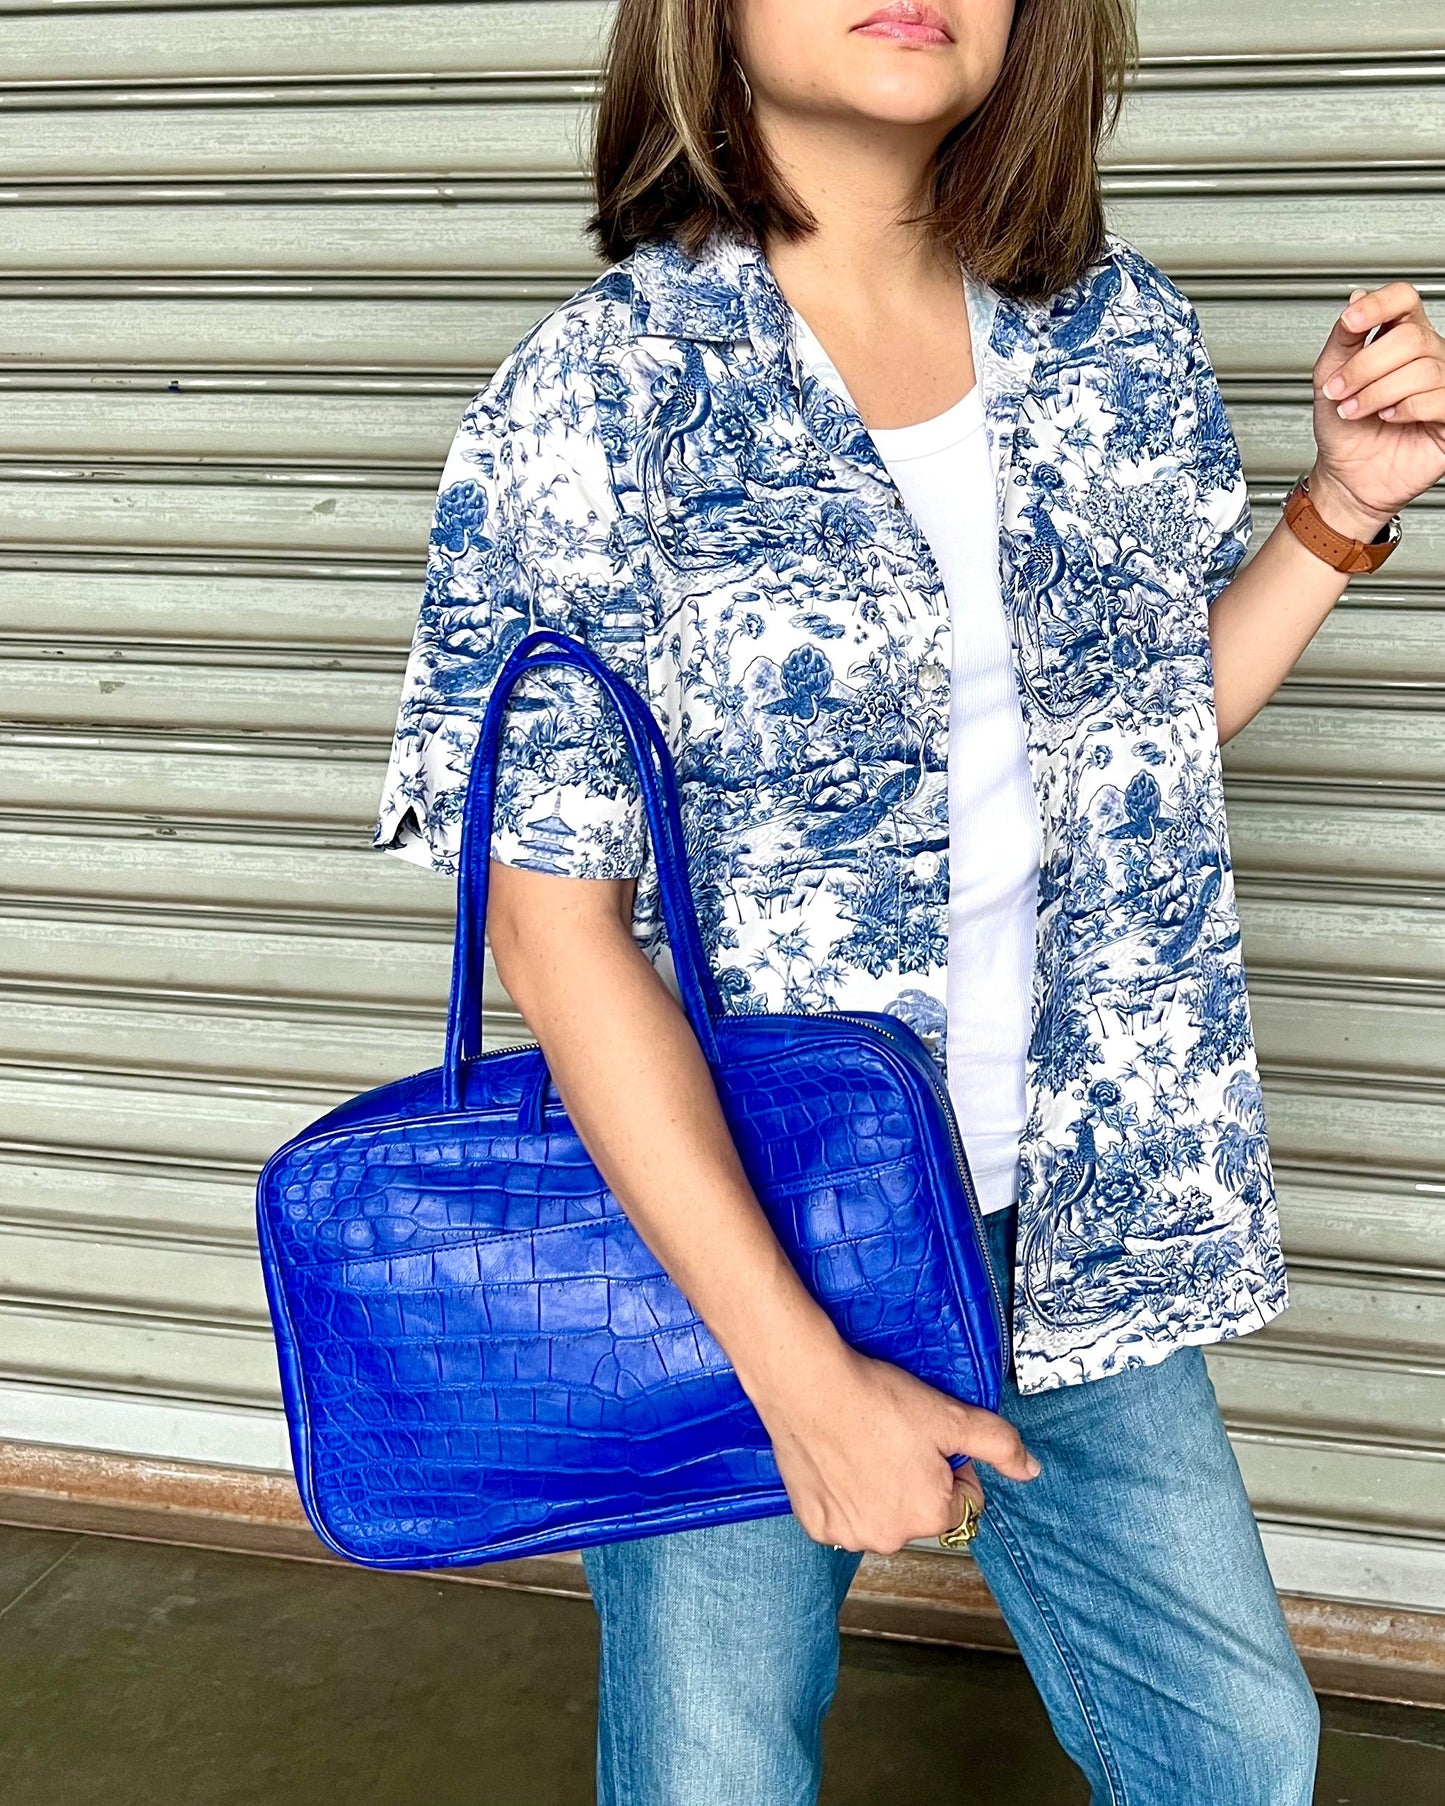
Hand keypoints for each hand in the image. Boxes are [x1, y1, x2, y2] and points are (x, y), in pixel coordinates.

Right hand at [755, 1341, 1039, 1555]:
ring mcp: (848, 1535)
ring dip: (879, 1491)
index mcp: (930, 1516)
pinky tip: (838, 1461)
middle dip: (916, 1482)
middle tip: (894, 1439)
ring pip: (881, 1516)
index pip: (964, 1501)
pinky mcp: (815, 1525)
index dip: (952, 1465)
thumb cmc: (876, 1399)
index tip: (926, 1438)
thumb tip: (1031, 1469)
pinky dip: (843, 1496)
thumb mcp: (950, 1415)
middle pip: (921, 1512)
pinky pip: (842, 1517)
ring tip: (864, 1446)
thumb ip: (1000, 1445)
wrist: (808, 1386)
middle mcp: (890, 1538)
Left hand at [1309, 280, 1444, 538]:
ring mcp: (1441, 385)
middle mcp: (1426, 357)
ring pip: (1421, 370)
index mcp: (1399, 340)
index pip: (1404, 300)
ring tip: (1355, 411)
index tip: (1350, 323)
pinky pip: (1437, 398)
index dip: (1379, 305)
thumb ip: (1343, 338)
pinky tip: (1388, 418)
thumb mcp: (1329, 377)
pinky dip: (1404, 409)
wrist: (1346, 477)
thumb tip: (1357, 298)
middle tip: (1339, 391)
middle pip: (1409, 338)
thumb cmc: (1343, 430)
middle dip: (1365, 367)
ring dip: (1376, 393)